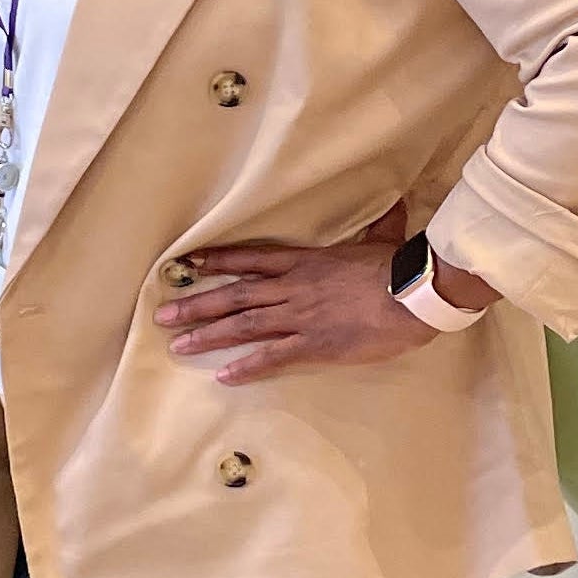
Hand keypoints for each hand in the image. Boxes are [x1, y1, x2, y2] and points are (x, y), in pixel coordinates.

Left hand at [152, 202, 498, 385]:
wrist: (413, 294)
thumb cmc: (399, 267)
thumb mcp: (385, 240)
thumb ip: (382, 225)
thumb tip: (396, 201)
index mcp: (306, 262)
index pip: (251, 259)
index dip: (218, 262)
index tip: (188, 264)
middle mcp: (293, 288)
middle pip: (235, 295)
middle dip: (196, 305)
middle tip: (164, 315)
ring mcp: (300, 317)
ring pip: (244, 325)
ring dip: (209, 335)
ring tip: (179, 345)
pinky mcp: (314, 344)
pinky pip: (273, 357)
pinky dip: (247, 366)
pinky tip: (224, 376)